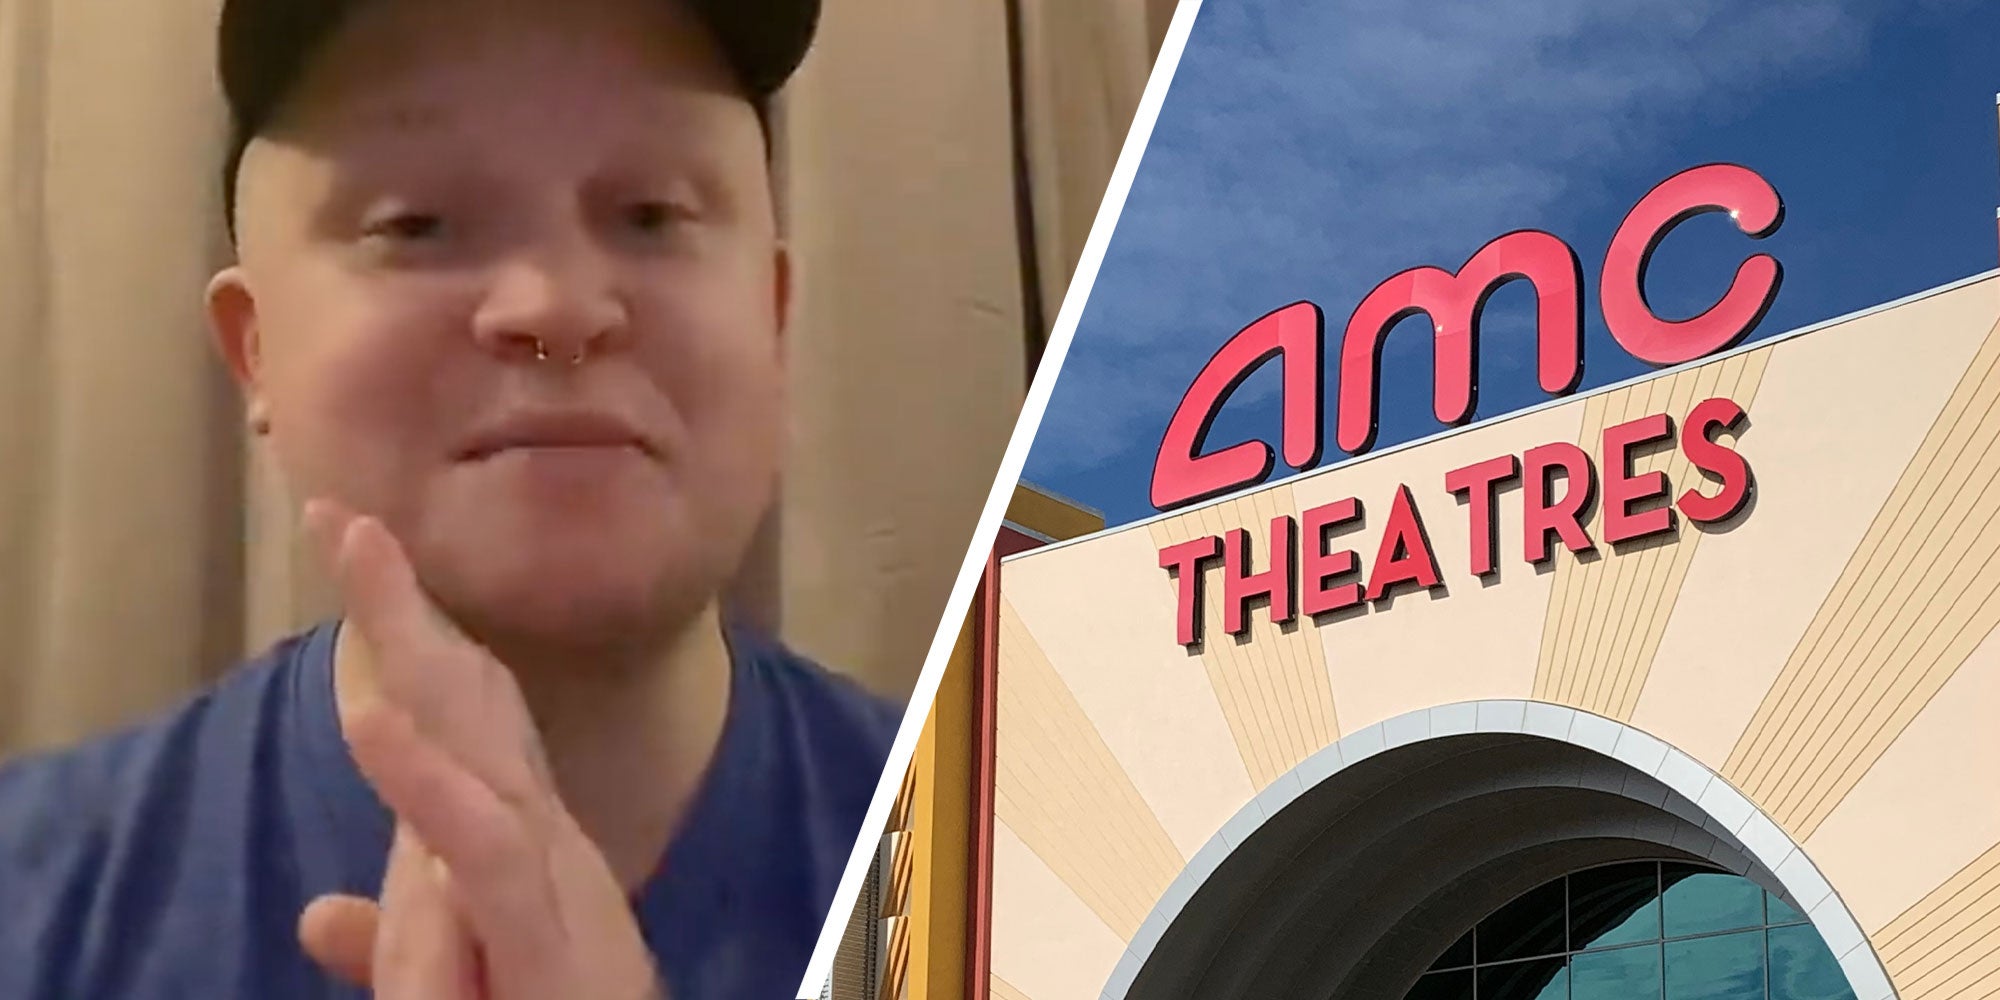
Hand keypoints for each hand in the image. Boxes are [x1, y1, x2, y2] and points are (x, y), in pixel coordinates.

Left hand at [295, 499, 664, 999]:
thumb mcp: (459, 982)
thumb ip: (397, 943)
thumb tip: (320, 911)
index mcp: (515, 844)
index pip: (460, 720)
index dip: (408, 635)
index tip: (355, 556)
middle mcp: (542, 839)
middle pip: (469, 700)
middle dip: (402, 606)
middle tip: (337, 514)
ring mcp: (550, 879)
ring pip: (480, 744)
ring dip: (414, 649)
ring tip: (359, 562)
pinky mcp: (546, 934)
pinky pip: (485, 846)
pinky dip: (427, 778)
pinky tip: (373, 717)